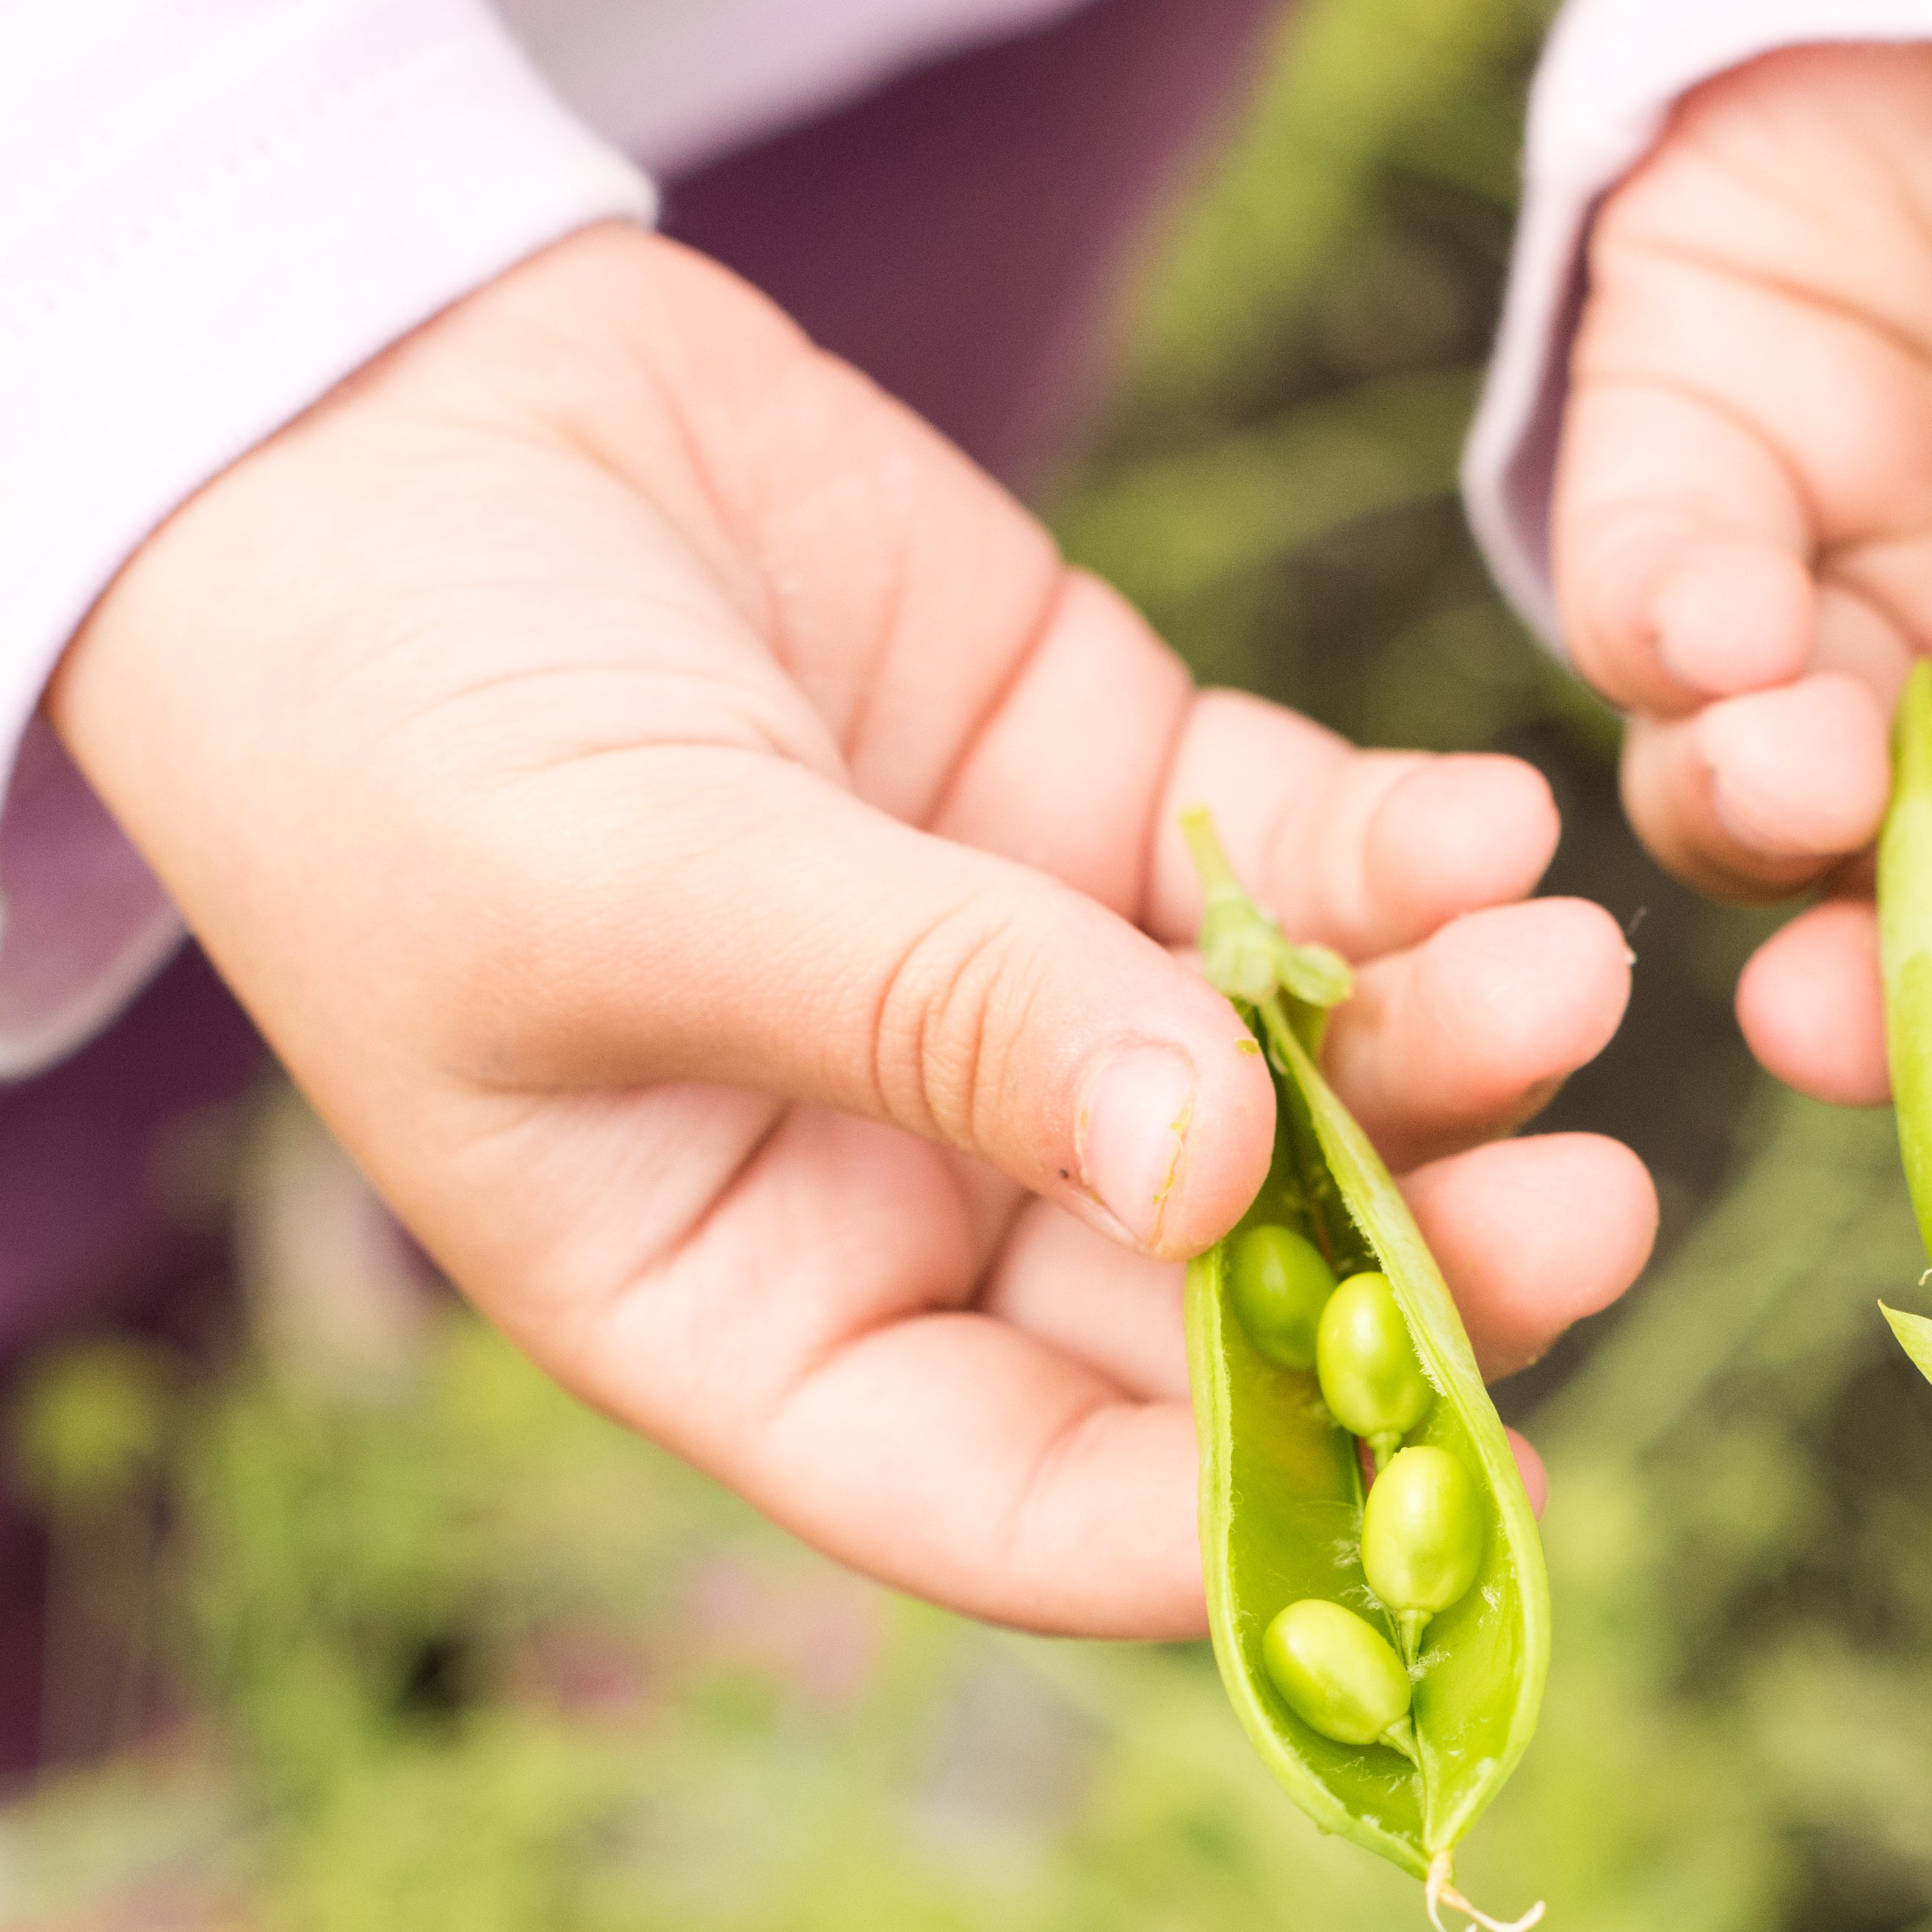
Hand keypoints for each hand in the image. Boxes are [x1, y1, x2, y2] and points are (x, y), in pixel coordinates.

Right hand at [53, 227, 1656, 1637]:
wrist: (336, 406)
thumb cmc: (375, 715)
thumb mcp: (616, 890)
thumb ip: (921, 1015)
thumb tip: (1209, 1168)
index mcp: (750, 1308)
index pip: (1026, 1496)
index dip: (1234, 1524)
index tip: (1443, 1494)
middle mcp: (912, 1188)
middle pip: (1221, 1310)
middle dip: (1415, 1274)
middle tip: (1595, 1208)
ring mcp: (1027, 986)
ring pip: (1300, 1087)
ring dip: (1446, 1052)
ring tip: (1561, 971)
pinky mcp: (1104, 787)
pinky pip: (1307, 871)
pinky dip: (1411, 862)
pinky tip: (1489, 828)